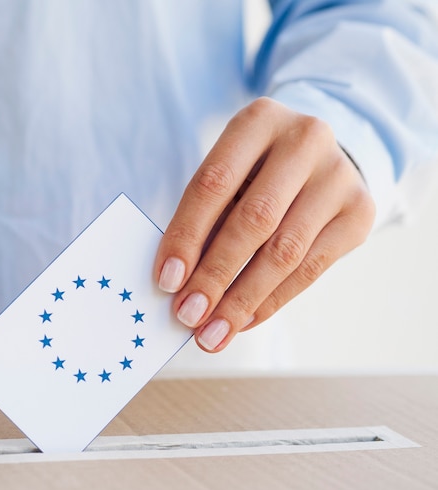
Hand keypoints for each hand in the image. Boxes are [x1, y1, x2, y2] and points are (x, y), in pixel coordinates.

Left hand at [154, 97, 375, 351]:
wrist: (319, 157)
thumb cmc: (255, 171)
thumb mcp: (228, 175)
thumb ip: (206, 218)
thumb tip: (177, 282)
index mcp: (258, 120)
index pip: (213, 184)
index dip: (187, 236)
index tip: (166, 280)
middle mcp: (305, 139)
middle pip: (254, 220)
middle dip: (215, 275)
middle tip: (188, 315)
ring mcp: (338, 175)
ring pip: (285, 252)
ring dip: (242, 300)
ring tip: (212, 332)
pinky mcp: (360, 211)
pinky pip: (311, 269)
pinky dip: (271, 301)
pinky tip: (243, 320)